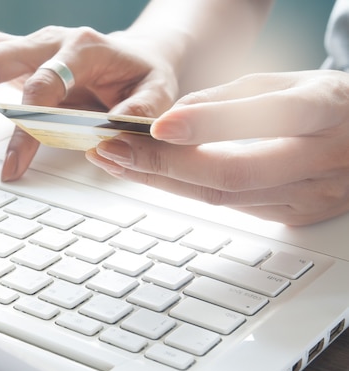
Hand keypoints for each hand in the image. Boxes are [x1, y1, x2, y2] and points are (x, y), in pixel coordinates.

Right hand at [0, 26, 179, 180]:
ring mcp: (29, 45)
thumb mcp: (158, 94)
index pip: (41, 86)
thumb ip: (138, 114)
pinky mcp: (16, 56)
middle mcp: (50, 41)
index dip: (24, 129)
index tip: (12, 166)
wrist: (137, 56)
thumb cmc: (143, 77)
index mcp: (84, 48)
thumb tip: (104, 141)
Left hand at [87, 70, 348, 224]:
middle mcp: (322, 160)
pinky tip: (153, 177)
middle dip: (163, 165)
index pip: (267, 118)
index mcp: (326, 110)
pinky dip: (186, 191)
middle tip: (113, 151)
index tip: (156, 125)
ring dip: (162, 181)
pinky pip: (231, 208)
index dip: (208, 123)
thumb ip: (231, 98)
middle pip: (233, 174)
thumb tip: (173, 119)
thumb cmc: (326, 105)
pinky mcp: (296, 219)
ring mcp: (310, 197)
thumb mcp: (288, 82)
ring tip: (117, 161)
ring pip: (224, 198)